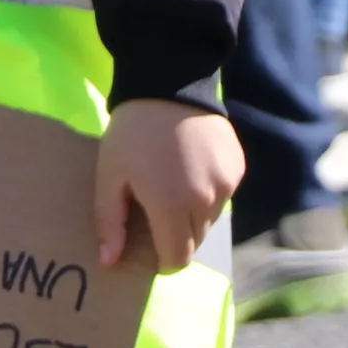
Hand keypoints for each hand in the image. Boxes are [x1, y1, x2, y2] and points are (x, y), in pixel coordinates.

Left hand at [93, 98, 240, 274]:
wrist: (170, 84)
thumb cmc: (131, 133)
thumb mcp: (109, 175)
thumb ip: (110, 222)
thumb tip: (110, 262)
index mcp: (172, 207)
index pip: (177, 258)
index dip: (163, 261)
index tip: (149, 249)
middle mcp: (206, 202)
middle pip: (194, 242)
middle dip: (176, 238)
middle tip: (156, 214)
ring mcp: (227, 185)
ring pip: (210, 221)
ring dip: (193, 217)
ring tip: (173, 189)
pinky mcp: (238, 168)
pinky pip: (223, 196)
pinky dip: (208, 194)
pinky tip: (191, 171)